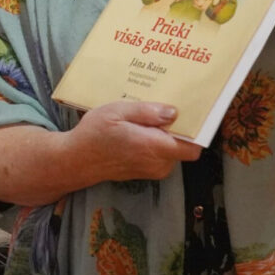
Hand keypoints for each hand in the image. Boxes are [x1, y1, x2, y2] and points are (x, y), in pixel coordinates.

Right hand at [66, 99, 200, 181]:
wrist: (77, 160)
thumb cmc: (95, 134)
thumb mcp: (118, 112)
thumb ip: (147, 112)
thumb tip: (174, 112)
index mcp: (153, 147)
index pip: (192, 147)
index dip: (198, 130)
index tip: (197, 112)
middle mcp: (157, 162)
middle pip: (184, 145)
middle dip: (180, 127)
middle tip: (169, 104)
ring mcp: (153, 169)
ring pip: (173, 148)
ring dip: (166, 133)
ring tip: (150, 114)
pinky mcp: (147, 170)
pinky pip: (162, 153)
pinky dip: (157, 140)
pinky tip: (142, 127)